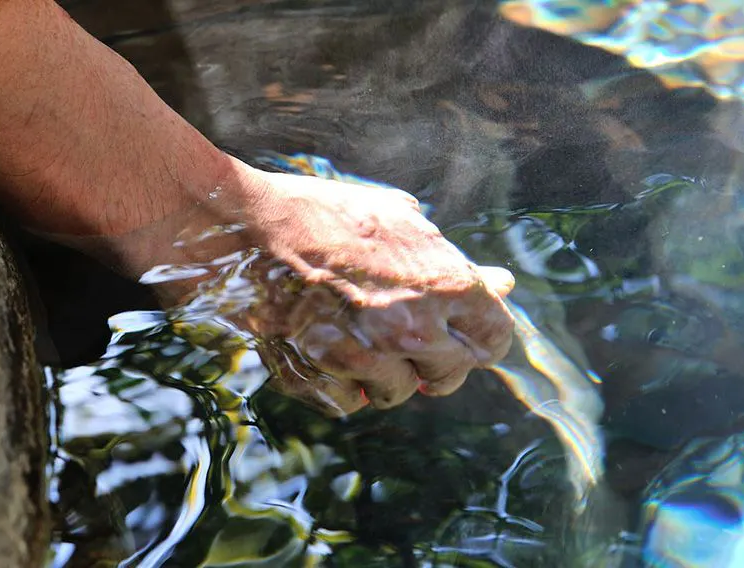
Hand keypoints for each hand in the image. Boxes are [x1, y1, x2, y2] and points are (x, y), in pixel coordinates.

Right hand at [158, 163, 516, 414]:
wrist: (241, 228)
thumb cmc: (320, 212)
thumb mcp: (397, 218)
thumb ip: (451, 259)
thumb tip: (502, 284)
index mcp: (444, 284)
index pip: (494, 338)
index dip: (477, 335)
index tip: (459, 332)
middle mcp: (411, 329)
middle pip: (450, 373)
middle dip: (434, 360)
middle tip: (405, 338)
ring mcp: (363, 360)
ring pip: (398, 393)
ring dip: (384, 373)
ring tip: (354, 335)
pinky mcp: (319, 380)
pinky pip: (348, 402)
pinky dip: (340, 383)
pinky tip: (323, 348)